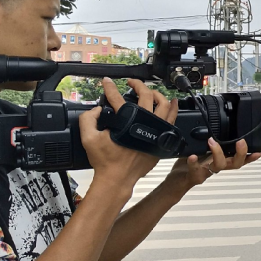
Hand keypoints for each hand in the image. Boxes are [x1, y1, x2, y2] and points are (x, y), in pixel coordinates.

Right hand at [80, 78, 177, 196]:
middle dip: (138, 85)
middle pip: (146, 96)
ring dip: (157, 94)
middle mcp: (144, 124)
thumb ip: (88, 119)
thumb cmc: (105, 161)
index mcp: (126, 122)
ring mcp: (155, 131)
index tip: (107, 82)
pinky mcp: (161, 139)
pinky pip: (171, 120)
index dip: (110, 88)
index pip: (117, 98)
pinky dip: (172, 109)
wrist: (118, 179)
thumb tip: (96, 109)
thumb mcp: (88, 139)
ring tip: (151, 91)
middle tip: (132, 83)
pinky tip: (172, 103)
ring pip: (163, 105)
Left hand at [166, 138, 260, 191]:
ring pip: (219, 166)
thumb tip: (214, 123)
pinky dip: (194, 163)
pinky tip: (192, 156)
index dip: (249, 157)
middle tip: (240, 142)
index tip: (258, 152)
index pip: (239, 159)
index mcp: (221, 160)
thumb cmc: (191, 163)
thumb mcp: (202, 149)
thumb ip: (210, 140)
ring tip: (211, 141)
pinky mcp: (195, 176)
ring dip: (218, 153)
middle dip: (240, 153)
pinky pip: (196, 170)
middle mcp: (217, 167)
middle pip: (235, 164)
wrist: (176, 180)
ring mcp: (207, 172)